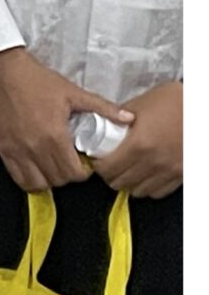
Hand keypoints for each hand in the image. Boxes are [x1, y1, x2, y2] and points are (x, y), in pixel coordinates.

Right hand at [0, 47, 136, 192]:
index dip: (83, 172)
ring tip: (53, 165)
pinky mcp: (2, 148)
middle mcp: (34, 147)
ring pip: (37, 183)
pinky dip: (29, 178)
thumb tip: (128, 118)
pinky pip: (17, 177)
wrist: (2, 70)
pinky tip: (35, 166)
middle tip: (70, 162)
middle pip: (58, 180)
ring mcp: (16, 149)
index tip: (83, 163)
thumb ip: (102, 107)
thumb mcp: (72, 92)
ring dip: (49, 178)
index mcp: (54, 135)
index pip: (74, 173)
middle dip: (68, 175)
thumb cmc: (36, 80)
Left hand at [95, 80, 180, 198]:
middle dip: (109, 175)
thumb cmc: (170, 101)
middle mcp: (154, 162)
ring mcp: (169, 171)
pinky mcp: (181, 174)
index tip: (96, 160)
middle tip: (107, 166)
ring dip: (128, 183)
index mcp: (139, 144)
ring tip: (124, 172)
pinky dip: (147, 187)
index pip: (109, 168)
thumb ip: (117, 117)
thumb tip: (102, 125)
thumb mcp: (138, 104)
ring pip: (139, 191)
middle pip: (121, 182)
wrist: (199, 108)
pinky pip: (159, 192)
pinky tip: (143, 176)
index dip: (98, 166)